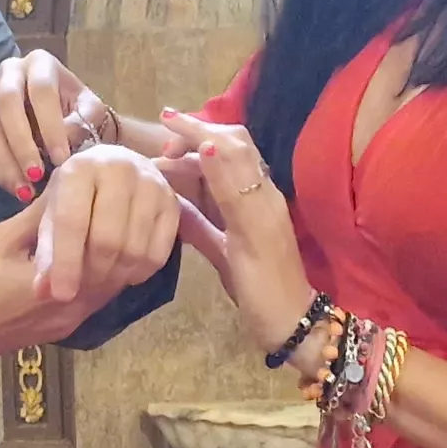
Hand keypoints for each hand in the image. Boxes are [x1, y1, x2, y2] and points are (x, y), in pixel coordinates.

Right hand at [0, 49, 126, 193]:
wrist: (61, 118)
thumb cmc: (77, 111)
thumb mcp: (89, 110)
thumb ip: (83, 119)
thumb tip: (65, 137)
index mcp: (40, 63)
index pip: (41, 90)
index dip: (50, 125)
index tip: (61, 158)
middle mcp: (9, 73)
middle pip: (7, 103)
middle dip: (22, 143)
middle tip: (37, 175)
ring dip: (5, 160)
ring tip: (25, 188)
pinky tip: (14, 187)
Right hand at [0, 197, 108, 367]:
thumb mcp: (1, 239)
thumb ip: (38, 217)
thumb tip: (65, 186)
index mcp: (56, 283)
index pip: (99, 247)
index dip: (107, 219)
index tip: (107, 196)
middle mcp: (70, 308)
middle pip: (113, 271)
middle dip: (116, 239)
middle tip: (117, 209)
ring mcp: (68, 323)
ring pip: (108, 288)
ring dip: (112, 260)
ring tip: (110, 228)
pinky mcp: (62, 330)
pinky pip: (95, 300)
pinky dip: (101, 278)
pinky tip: (94, 257)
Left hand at [26, 144, 181, 308]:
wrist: (115, 169)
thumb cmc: (76, 195)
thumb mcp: (52, 213)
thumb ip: (45, 251)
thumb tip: (42, 291)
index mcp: (81, 168)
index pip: (72, 222)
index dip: (66, 264)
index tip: (61, 295)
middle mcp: (120, 169)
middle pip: (108, 241)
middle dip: (93, 275)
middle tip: (83, 290)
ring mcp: (152, 184)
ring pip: (134, 251)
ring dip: (115, 277)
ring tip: (100, 280)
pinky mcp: (173, 203)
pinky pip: (158, 254)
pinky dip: (139, 273)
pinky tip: (124, 271)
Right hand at [157, 112, 318, 363]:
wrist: (288, 325)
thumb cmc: (265, 288)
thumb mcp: (245, 240)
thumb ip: (227, 193)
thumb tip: (209, 146)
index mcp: (260, 196)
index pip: (230, 145)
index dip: (198, 129)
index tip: (164, 121)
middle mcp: (256, 197)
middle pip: (226, 153)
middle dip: (194, 141)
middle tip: (161, 149)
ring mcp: (248, 215)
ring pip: (218, 175)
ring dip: (189, 164)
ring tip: (159, 167)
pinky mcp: (239, 232)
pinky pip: (214, 200)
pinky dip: (192, 190)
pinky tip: (171, 196)